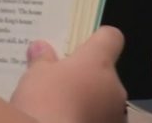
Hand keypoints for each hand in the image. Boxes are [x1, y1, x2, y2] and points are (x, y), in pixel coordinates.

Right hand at [10, 26, 126, 122]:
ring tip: (59, 107)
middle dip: (85, 76)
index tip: (80, 46)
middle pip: (104, 72)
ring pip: (103, 99)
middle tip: (59, 82)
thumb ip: (42, 59)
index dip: (98, 39)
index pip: (111, 37)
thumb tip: (42, 48)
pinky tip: (63, 120)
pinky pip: (99, 119)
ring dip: (87, 100)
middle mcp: (114, 85)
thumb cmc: (45, 99)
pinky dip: (85, 119)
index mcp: (98, 62)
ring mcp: (116, 114)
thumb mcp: (35, 74)